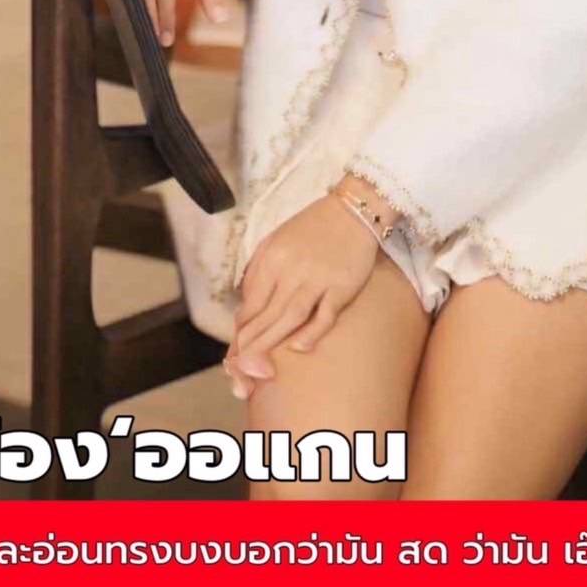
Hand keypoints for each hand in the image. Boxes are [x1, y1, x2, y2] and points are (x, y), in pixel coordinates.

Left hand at [222, 192, 379, 396]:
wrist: (352, 210)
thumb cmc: (311, 228)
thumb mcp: (275, 242)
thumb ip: (259, 273)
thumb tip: (246, 311)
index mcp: (271, 258)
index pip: (250, 303)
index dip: (241, 333)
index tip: (234, 357)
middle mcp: (291, 268)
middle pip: (267, 314)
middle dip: (251, 348)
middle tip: (241, 376)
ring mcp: (318, 277)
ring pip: (290, 316)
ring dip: (273, 344)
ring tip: (260, 370)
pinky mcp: (343, 285)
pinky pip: (325, 313)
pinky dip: (312, 332)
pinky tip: (300, 349)